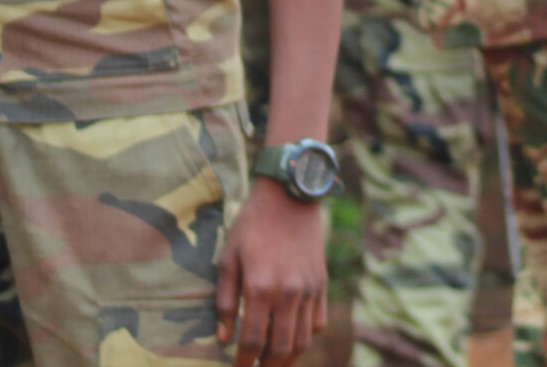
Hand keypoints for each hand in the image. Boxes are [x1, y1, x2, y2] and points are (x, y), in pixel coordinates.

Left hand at [216, 182, 327, 366]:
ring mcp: (309, 290)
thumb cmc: (252, 225)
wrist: (290, 197)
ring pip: (302, 340)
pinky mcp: (321, 284)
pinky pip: (317, 323)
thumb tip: (224, 337)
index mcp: (261, 287)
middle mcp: (289, 293)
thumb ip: (226, 300)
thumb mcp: (229, 258)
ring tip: (272, 364)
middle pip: (280, 348)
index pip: (253, 340)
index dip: (244, 362)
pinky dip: (305, 339)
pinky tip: (292, 342)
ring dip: (287, 359)